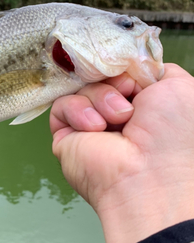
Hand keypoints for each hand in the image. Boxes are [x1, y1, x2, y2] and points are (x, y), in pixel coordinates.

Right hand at [50, 64, 193, 242]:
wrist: (148, 177)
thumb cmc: (172, 137)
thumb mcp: (179, 87)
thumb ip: (154, 68)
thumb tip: (129, 65)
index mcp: (144, 105)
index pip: (122, 71)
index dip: (124, 67)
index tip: (134, 75)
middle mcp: (117, 115)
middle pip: (100, 75)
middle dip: (114, 81)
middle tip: (128, 96)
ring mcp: (91, 126)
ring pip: (82, 87)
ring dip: (101, 98)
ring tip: (118, 120)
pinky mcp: (67, 136)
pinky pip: (62, 105)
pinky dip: (78, 111)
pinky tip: (96, 129)